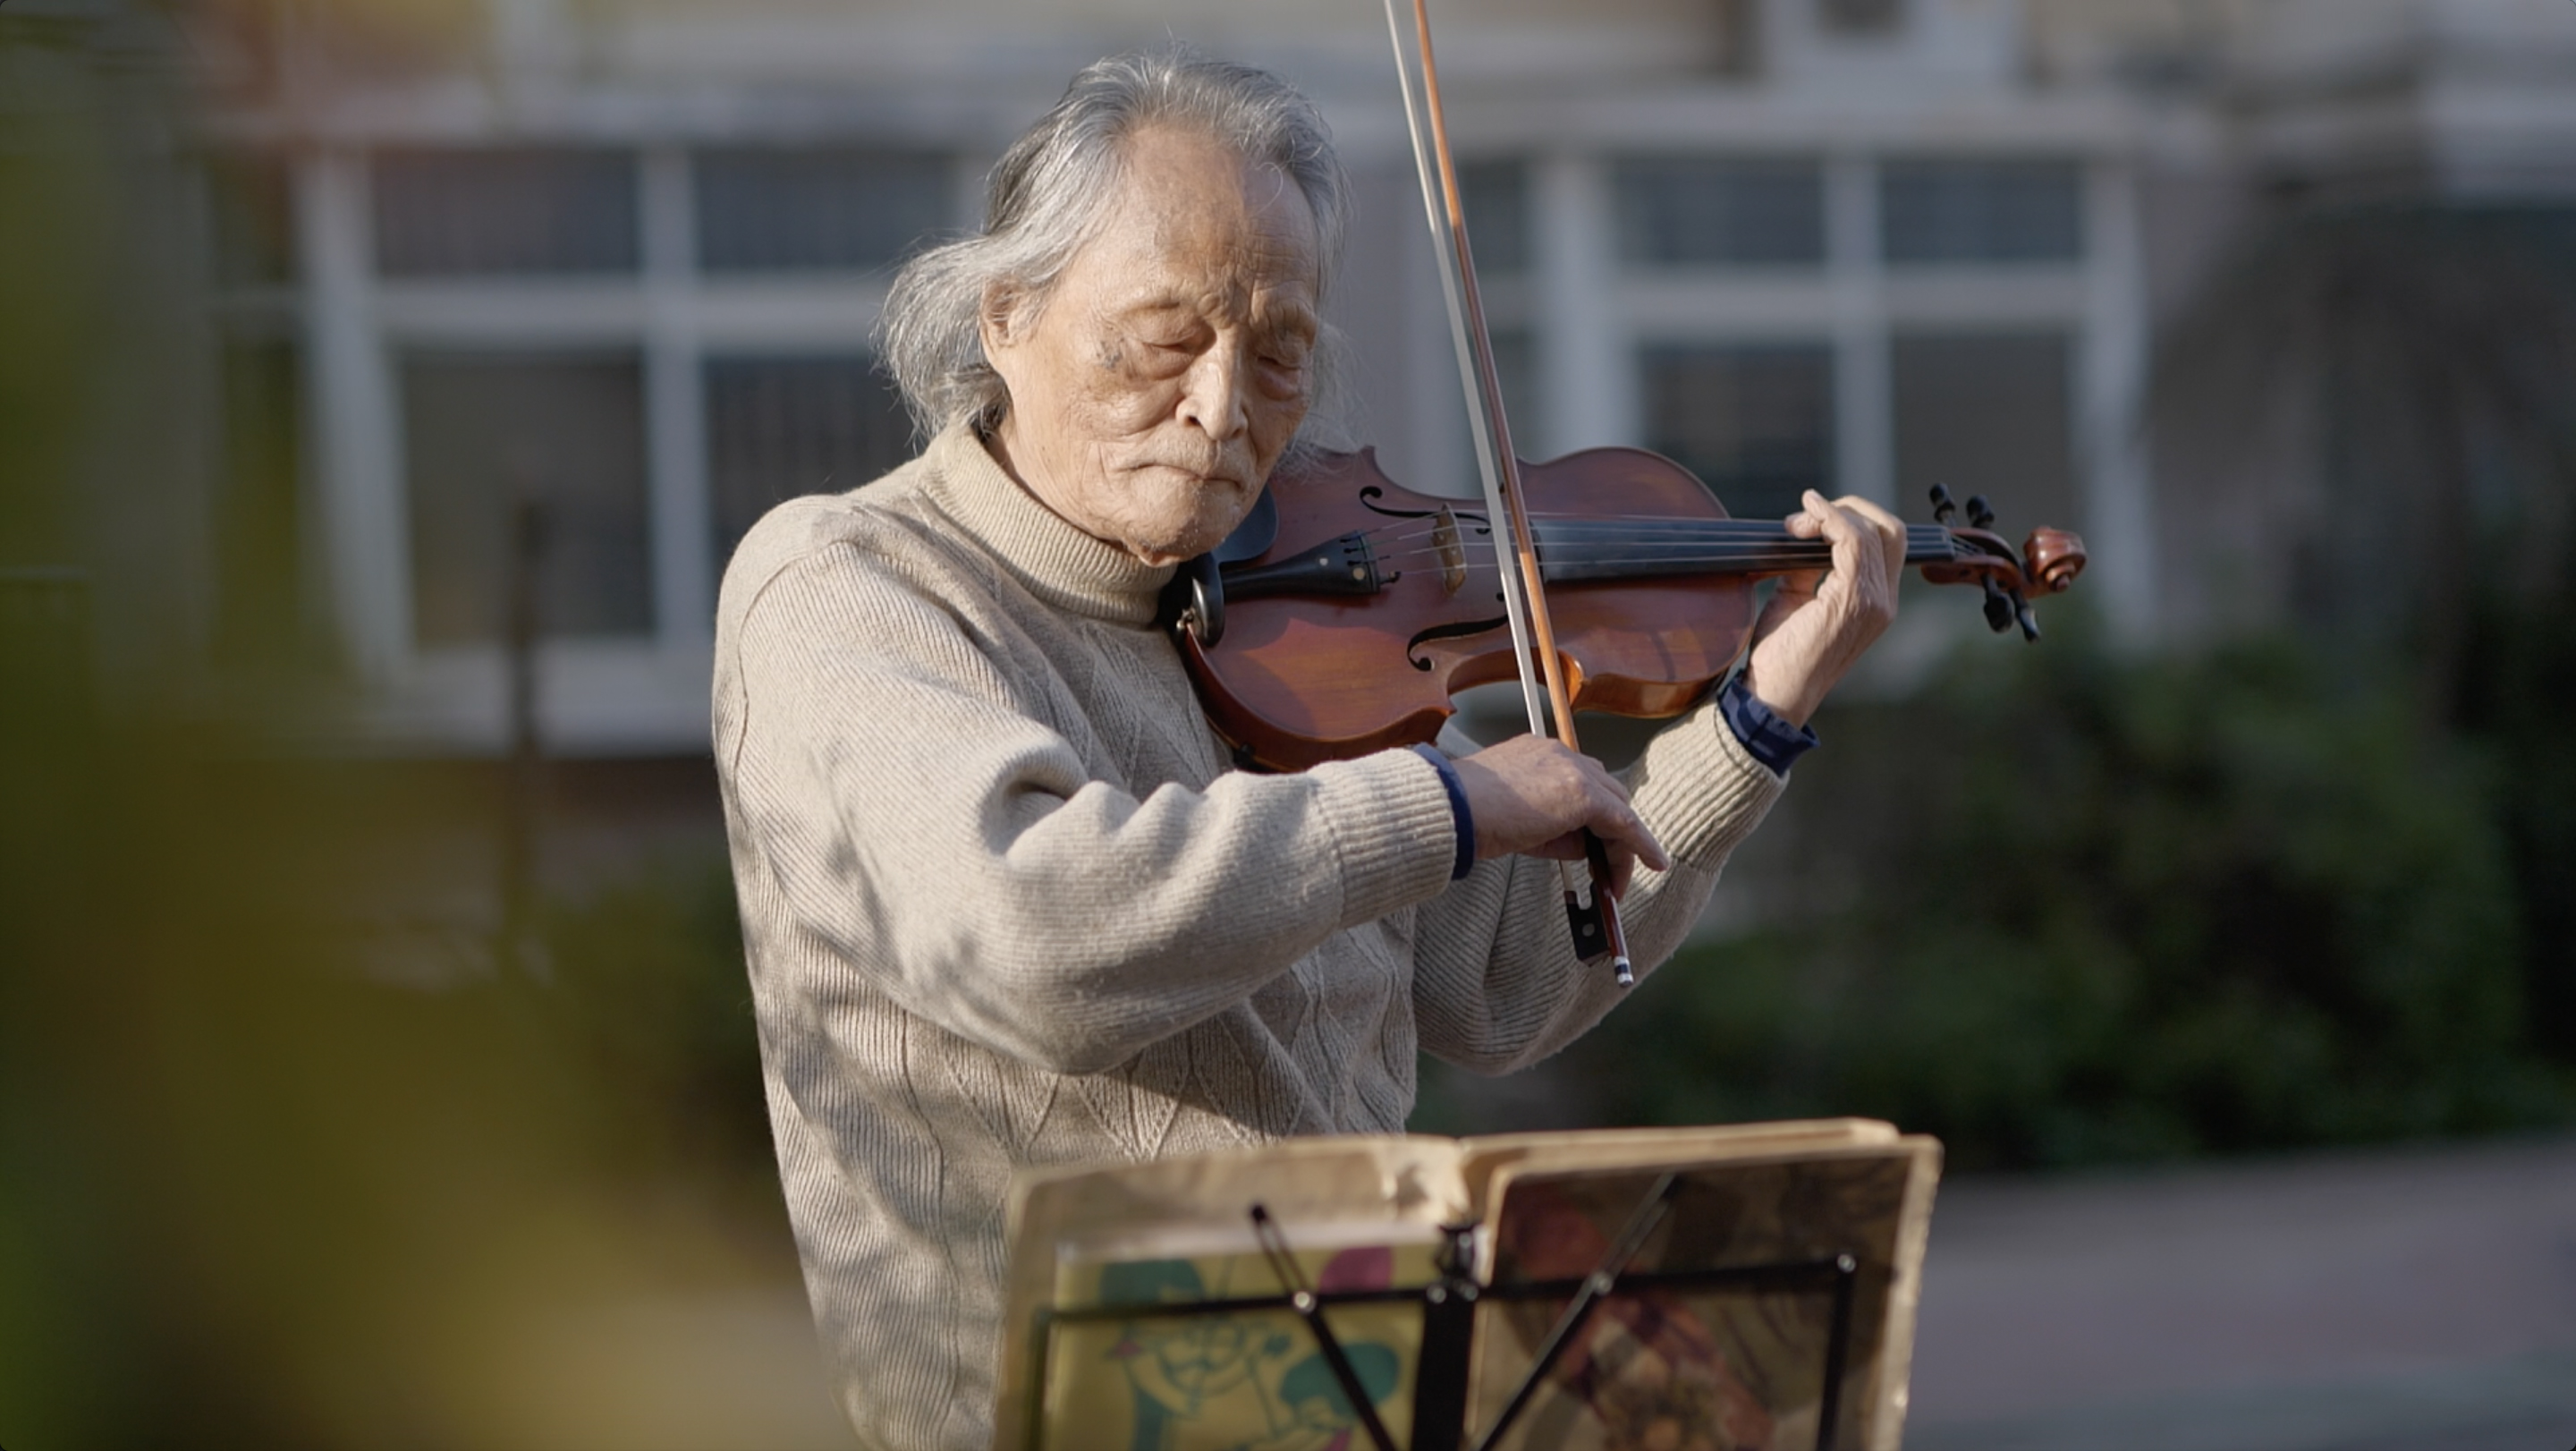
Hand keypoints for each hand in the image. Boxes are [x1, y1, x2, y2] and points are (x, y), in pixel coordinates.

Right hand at [1448, 734, 1669, 891]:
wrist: (1454, 809)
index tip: (1593, 845)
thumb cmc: (1470, 816)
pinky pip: (1624, 822)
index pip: (1580, 781)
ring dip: (1623, 844)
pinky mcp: (1583, 794)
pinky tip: (1652, 863)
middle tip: (1610, 868)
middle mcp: (1560, 754)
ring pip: (1618, 807)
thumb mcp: (1517, 819)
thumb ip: (1554, 827)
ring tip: (1619, 880)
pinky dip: (1641, 844)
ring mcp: (1573, 770)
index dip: (1594, 815)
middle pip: (1606, 792)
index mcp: (1540, 753)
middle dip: (1613, 831)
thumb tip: (1583, 847)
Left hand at [1736, 490, 1906, 727]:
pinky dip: (1829, 520)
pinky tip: (1805, 518)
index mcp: (1876, 601)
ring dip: (1829, 515)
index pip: (1886, 541)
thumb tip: (1802, 535)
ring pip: (1870, 531)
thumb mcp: (1794, 600)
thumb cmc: (1779, 655)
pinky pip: (1853, 541)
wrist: (1773, 693)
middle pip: (1888, 528)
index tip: (1808, 518)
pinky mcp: (1853, 600)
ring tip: (1795, 524)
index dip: (1851, 517)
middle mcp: (1884, 601)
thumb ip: (1806, 568)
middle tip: (1804, 517)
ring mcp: (1874, 601)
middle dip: (1846, 509)